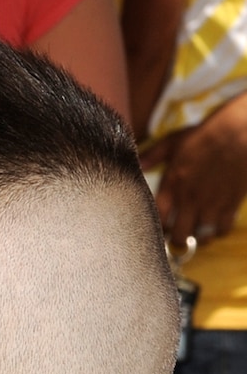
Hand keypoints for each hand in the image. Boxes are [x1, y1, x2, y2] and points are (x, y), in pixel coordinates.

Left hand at [150, 94, 246, 246]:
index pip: (157, 220)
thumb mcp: (173, 141)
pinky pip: (222, 230)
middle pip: (179, 236)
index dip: (155, 228)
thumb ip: (152, 156)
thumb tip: (137, 166)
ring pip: (201, 237)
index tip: (157, 227)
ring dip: (196, 238)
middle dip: (176, 240)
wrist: (240, 132)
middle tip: (176, 236)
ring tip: (194, 232)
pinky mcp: (231, 204)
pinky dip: (217, 231)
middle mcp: (190, 199)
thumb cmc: (205, 135)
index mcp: (172, 185)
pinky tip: (213, 224)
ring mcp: (212, 204)